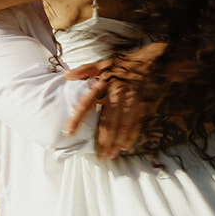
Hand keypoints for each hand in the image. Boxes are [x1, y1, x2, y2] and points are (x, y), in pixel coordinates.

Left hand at [63, 41, 169, 157]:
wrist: (148, 60)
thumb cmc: (121, 64)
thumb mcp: (102, 63)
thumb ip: (84, 70)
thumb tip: (66, 76)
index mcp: (103, 84)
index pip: (87, 103)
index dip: (77, 119)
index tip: (69, 132)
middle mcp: (117, 94)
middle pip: (108, 121)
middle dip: (103, 140)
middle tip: (99, 156)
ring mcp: (131, 101)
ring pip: (123, 125)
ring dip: (117, 142)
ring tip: (110, 154)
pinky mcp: (141, 105)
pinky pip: (136, 123)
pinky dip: (131, 136)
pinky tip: (125, 146)